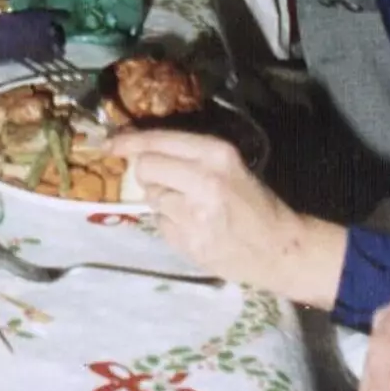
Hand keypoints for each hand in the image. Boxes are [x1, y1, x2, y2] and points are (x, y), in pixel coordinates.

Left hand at [109, 131, 343, 306]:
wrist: (279, 249)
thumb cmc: (255, 204)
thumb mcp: (229, 167)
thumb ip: (188, 157)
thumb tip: (139, 150)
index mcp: (216, 154)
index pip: (158, 141)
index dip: (129, 141)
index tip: (110, 143)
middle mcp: (203, 179)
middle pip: (146, 167)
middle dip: (147, 173)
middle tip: (167, 182)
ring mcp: (193, 213)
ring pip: (151, 197)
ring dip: (162, 201)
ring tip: (190, 209)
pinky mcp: (188, 240)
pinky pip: (160, 224)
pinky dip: (170, 225)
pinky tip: (194, 229)